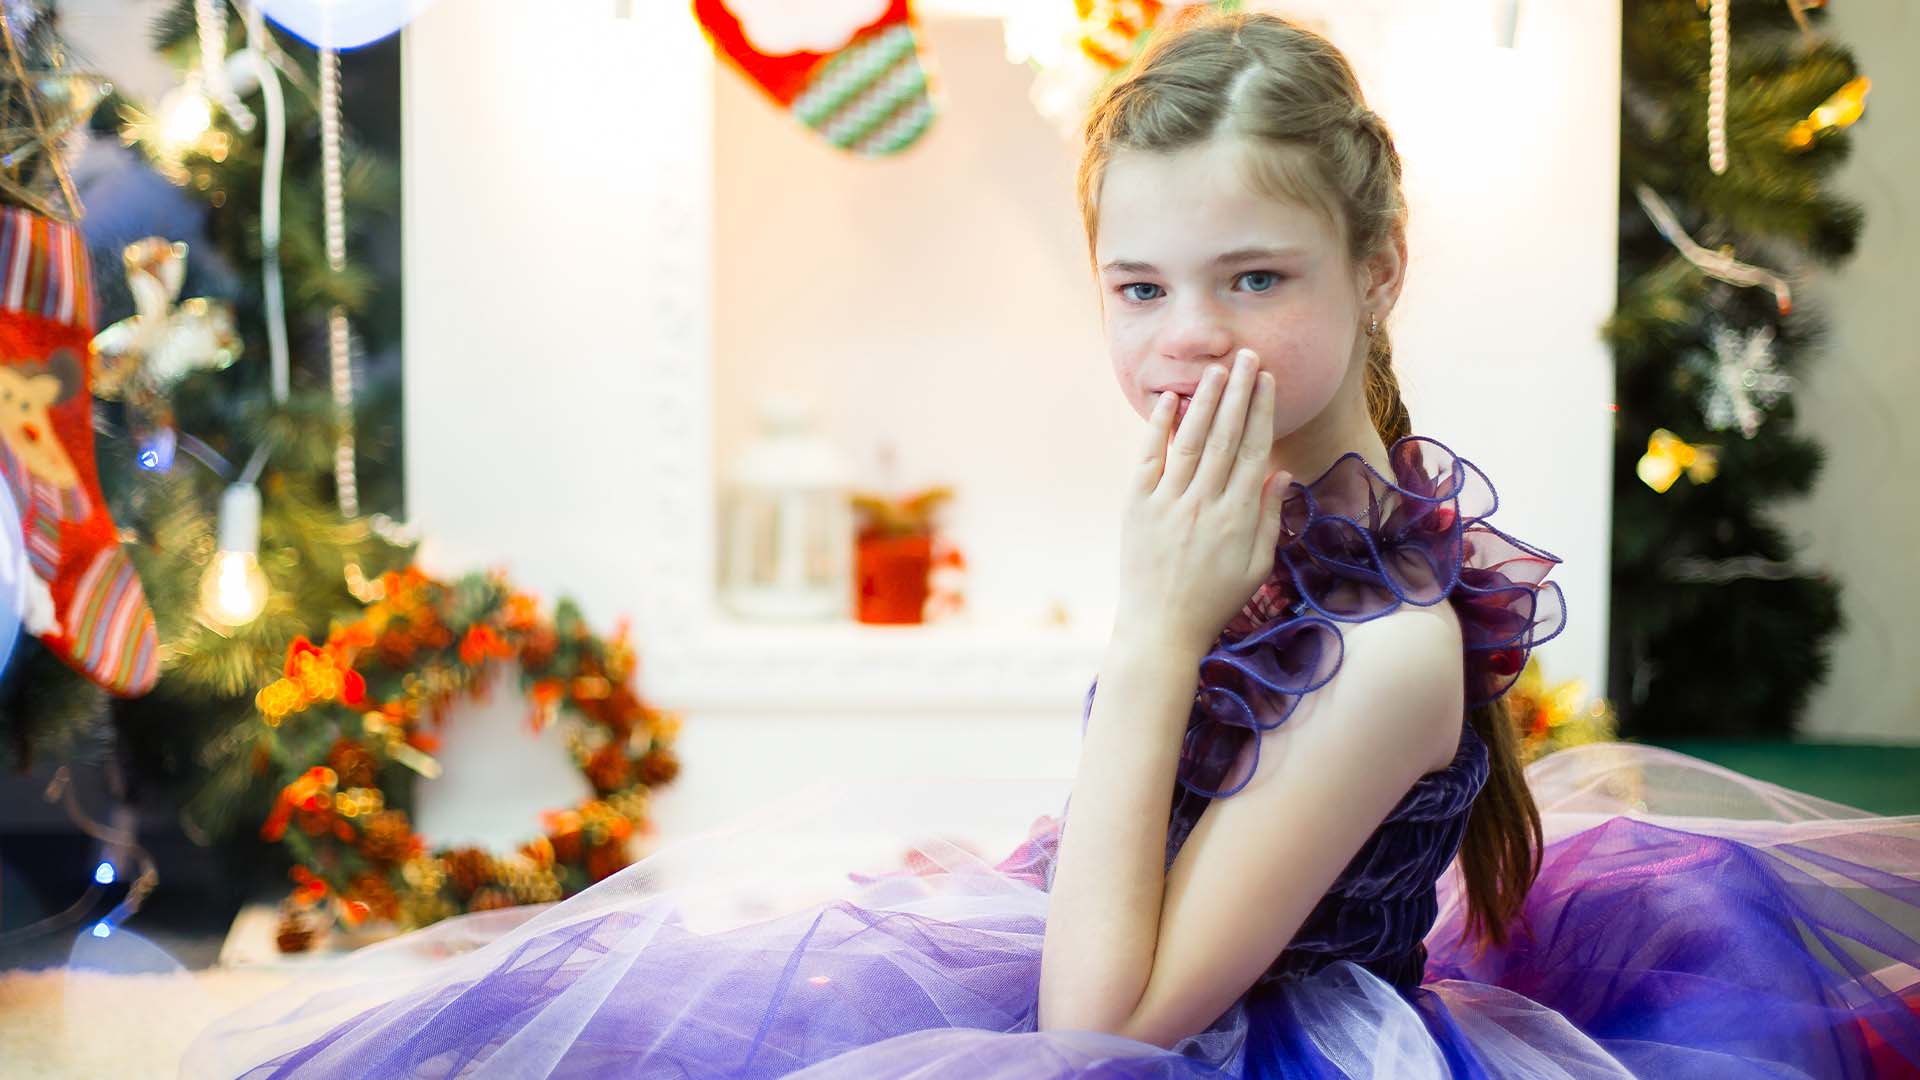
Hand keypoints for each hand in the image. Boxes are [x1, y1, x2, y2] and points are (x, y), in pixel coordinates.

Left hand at [1115, 348, 1290, 656]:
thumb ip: (1271, 519)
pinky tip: (1170, 400)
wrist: (1161, 629)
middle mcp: (1204, 506)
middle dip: (1238, 393)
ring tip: (1217, 369)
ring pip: (1190, 442)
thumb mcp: (1257, 566)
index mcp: (1238, 519)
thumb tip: (1281, 473)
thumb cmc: (1215, 600)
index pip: (1254, 452)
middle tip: (1247, 356)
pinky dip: (1159, 428)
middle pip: (1225, 437)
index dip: (1262, 412)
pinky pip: (1149, 459)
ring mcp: (1168, 505)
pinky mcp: (1137, 508)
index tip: (1268, 381)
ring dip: (1205, 402)